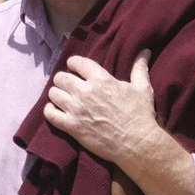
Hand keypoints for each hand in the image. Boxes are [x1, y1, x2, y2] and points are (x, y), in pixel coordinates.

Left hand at [44, 52, 160, 166]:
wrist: (137, 143)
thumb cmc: (141, 115)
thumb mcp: (142, 88)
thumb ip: (139, 68)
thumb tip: (144, 51)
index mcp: (101, 79)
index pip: (77, 63)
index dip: (74, 63)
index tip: (74, 67)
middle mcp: (85, 92)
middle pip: (61, 77)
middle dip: (63, 79)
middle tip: (68, 84)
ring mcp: (76, 109)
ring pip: (53, 94)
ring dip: (56, 94)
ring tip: (62, 97)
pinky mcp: (71, 126)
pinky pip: (50, 114)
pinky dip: (49, 111)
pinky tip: (55, 110)